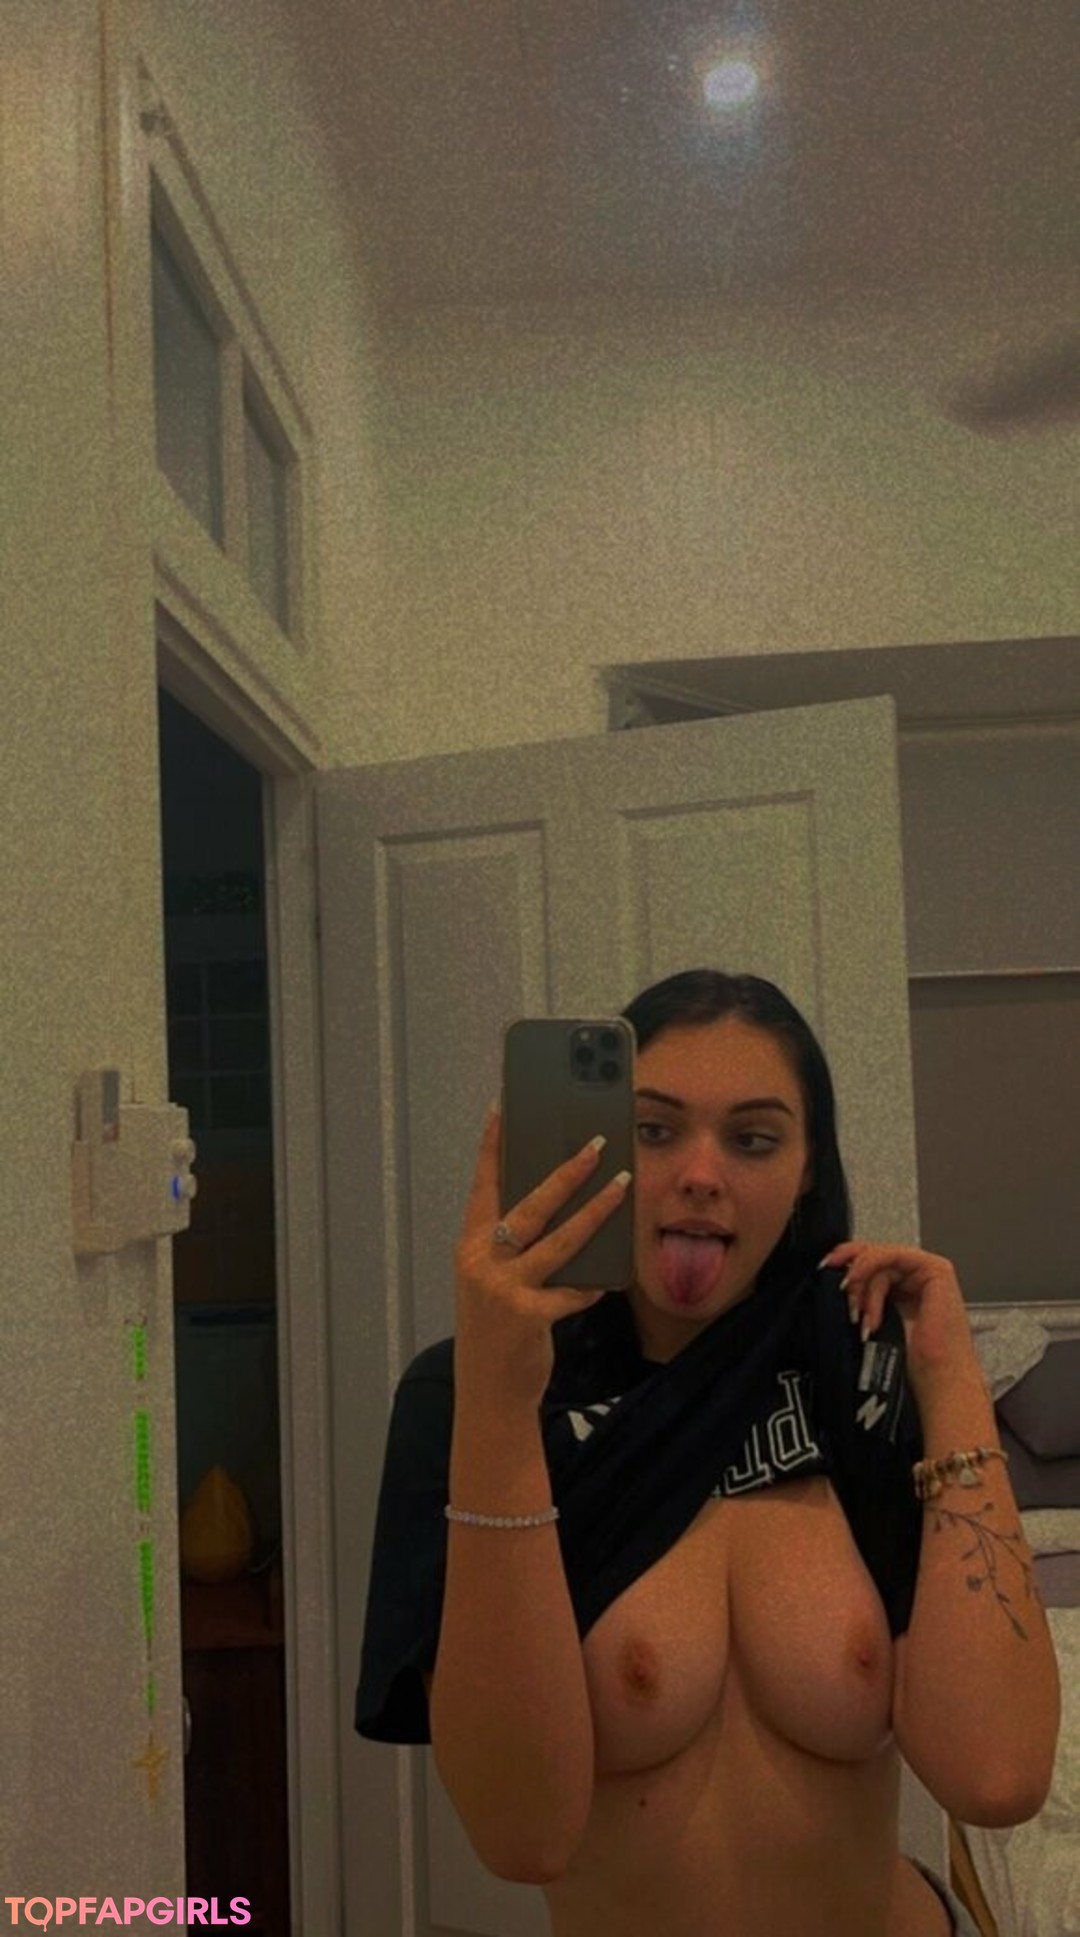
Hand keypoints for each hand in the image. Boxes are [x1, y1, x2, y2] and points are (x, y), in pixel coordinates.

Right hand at [453, 1107, 630, 1408]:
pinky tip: (608, 1278)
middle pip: (529, 1205)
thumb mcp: (492, 1281)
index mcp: (470, 1246)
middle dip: (566, 1171)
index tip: (503, 1109)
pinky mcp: (527, 1315)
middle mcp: (481, 1261)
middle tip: (595, 1144)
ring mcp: (502, 1288)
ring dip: (595, 1211)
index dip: (493, 1148)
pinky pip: (572, 1289)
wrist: (488, 1390)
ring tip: (622, 1185)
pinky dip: (591, 1283)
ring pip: (557, 1239)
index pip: (483, 1186)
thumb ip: (514, 1248)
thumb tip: (559, 1207)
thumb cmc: (496, 1329)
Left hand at [818, 1240, 981, 1403]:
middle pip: (872, 1255)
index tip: (823, 1270)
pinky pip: (891, 1255)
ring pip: (878, 1257)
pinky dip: (870, 1270)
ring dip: (861, 1284)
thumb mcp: (873, 1323)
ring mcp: (926, 1272)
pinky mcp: (936, 1269)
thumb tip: (831, 1285)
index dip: (844, 1262)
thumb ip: (860, 1300)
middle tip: (836, 1286)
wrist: (937, 1381)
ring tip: (860, 1316)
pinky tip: (864, 1296)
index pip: (869, 1262)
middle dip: (849, 1270)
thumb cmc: (912, 1363)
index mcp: (901, 1289)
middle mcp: (914, 1278)